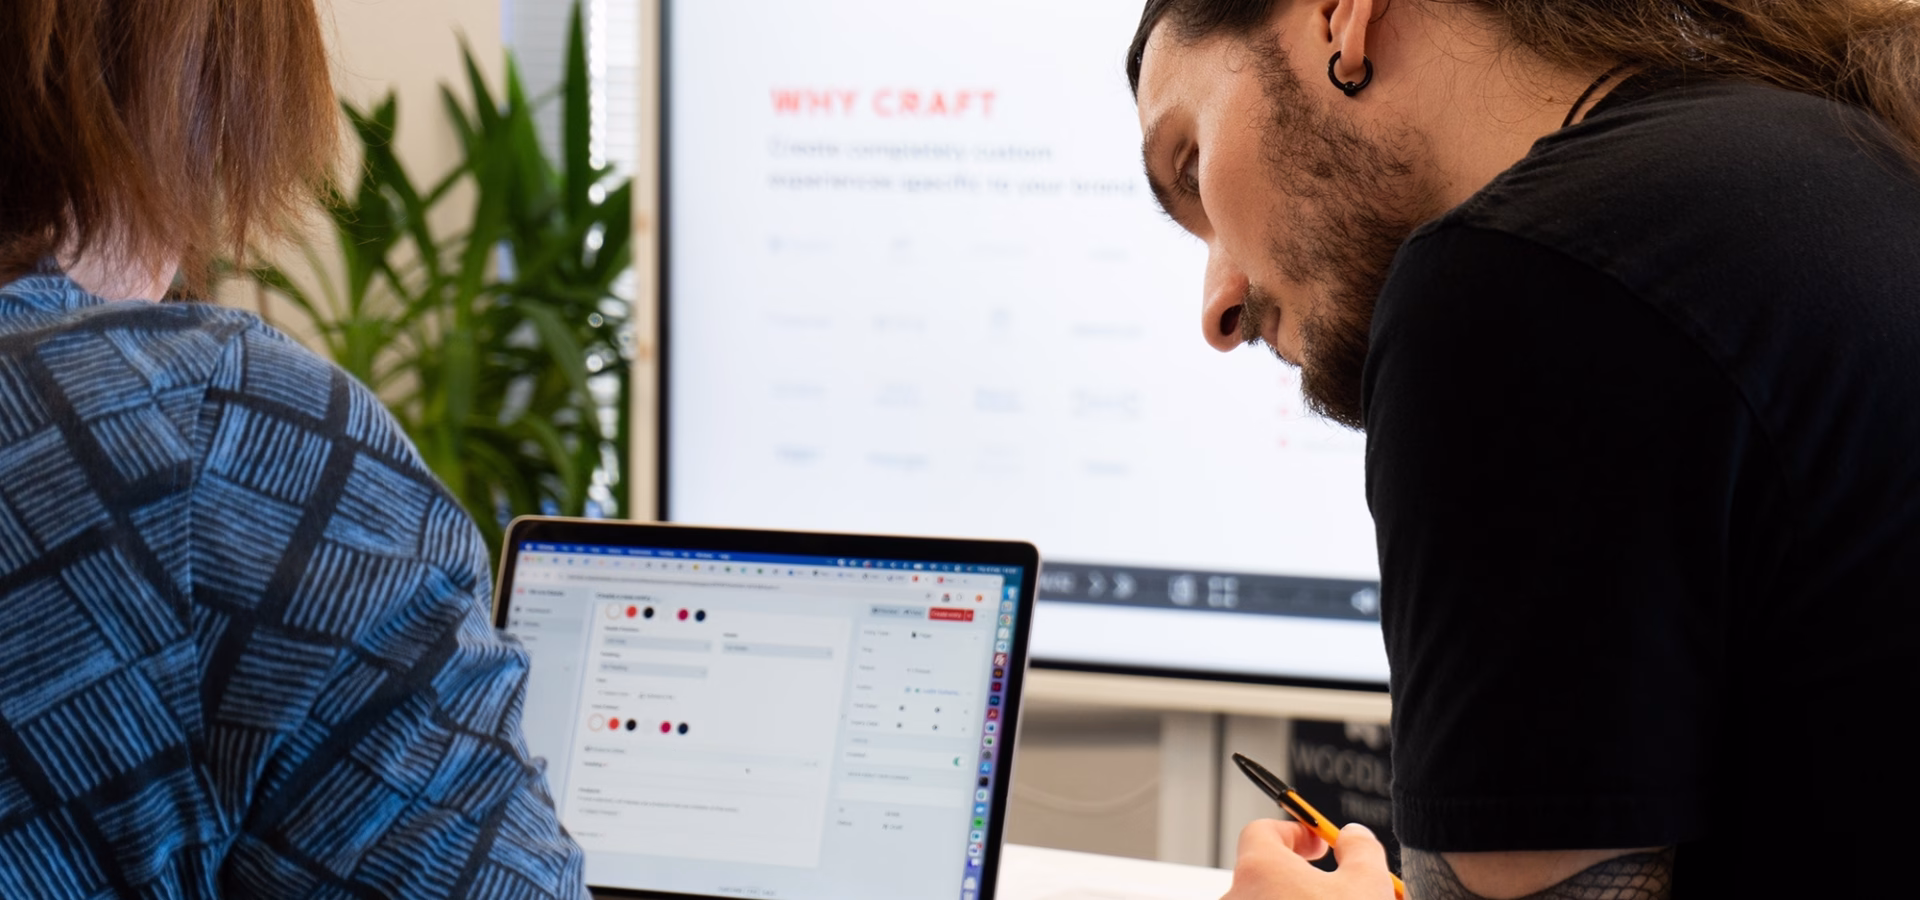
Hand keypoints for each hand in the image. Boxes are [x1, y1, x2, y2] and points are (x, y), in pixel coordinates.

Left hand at [1219, 820, 1397, 899]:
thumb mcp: (1368, 884)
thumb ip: (1361, 849)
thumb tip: (1352, 834)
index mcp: (1258, 869)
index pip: (1260, 831)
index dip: (1293, 832)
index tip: (1319, 844)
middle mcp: (1236, 898)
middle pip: (1264, 873)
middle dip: (1299, 876)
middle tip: (1334, 885)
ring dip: (1294, 899)